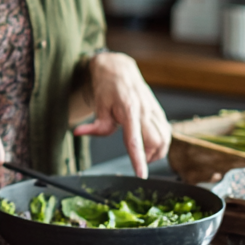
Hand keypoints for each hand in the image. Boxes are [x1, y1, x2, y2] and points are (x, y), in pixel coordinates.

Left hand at [73, 52, 169, 177]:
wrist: (119, 69)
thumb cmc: (108, 87)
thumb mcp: (98, 104)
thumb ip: (95, 124)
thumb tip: (78, 133)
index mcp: (128, 110)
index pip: (135, 140)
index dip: (138, 159)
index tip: (141, 174)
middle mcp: (145, 110)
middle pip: (156, 142)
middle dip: (148, 156)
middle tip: (137, 158)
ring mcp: (154, 110)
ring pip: (165, 139)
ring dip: (157, 151)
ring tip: (143, 152)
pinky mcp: (159, 111)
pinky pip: (167, 132)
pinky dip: (161, 142)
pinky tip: (149, 142)